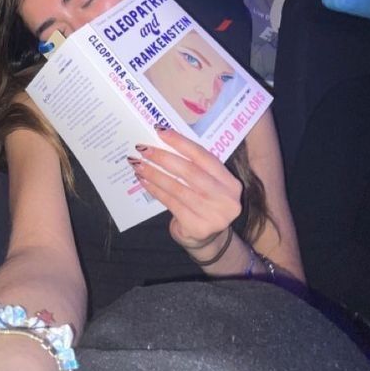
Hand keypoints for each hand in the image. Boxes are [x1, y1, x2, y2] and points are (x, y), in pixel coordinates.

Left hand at [131, 128, 241, 252]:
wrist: (206, 238)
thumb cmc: (203, 202)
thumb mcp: (207, 183)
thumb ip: (194, 166)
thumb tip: (164, 139)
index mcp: (231, 182)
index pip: (204, 157)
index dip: (181, 143)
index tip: (160, 132)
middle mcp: (227, 199)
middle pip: (190, 172)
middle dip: (163, 158)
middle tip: (143, 149)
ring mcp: (214, 215)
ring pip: (178, 188)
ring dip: (154, 174)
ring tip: (138, 164)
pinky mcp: (198, 227)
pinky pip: (171, 203)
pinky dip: (155, 190)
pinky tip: (144, 181)